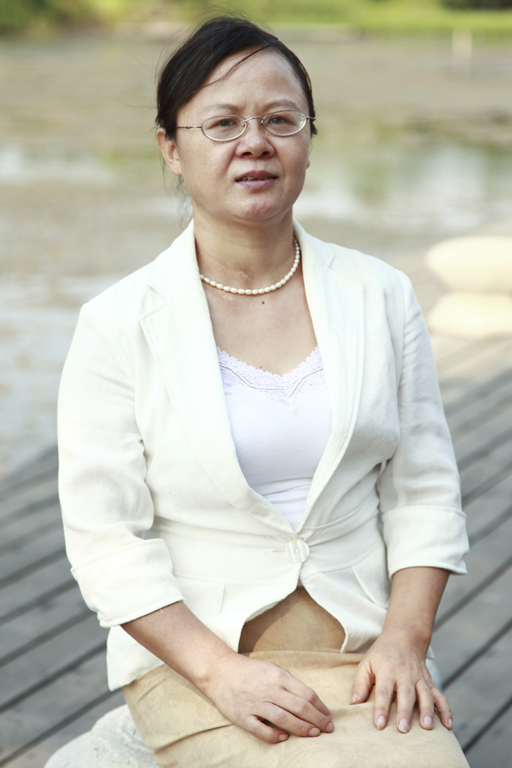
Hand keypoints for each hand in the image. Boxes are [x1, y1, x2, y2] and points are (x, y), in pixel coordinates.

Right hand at [204, 651, 333, 743]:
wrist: (221, 671)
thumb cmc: (251, 671)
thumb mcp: (273, 670)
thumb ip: (290, 684)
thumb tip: (311, 702)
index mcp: (279, 677)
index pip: (306, 694)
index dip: (321, 707)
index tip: (328, 716)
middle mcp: (269, 690)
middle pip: (299, 707)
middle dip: (317, 720)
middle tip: (327, 729)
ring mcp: (255, 703)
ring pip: (283, 719)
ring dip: (301, 728)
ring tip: (313, 734)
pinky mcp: (242, 716)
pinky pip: (261, 729)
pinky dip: (274, 735)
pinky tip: (284, 738)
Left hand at [350, 629, 452, 733]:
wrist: (404, 637)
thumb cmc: (382, 655)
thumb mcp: (366, 663)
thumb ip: (360, 684)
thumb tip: (354, 704)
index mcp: (387, 670)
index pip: (383, 691)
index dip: (381, 708)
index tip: (379, 724)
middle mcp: (405, 674)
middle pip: (406, 694)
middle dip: (405, 711)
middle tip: (403, 729)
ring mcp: (420, 678)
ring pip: (425, 695)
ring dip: (427, 711)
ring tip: (427, 727)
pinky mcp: (430, 682)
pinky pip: (440, 696)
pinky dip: (446, 710)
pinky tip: (448, 726)